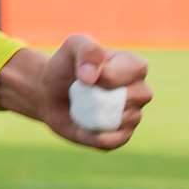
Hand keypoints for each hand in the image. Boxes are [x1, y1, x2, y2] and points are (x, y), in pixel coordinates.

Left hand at [0, 34, 151, 150]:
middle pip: (139, 96)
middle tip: (81, 92)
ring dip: (97, 115)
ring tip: (79, 107)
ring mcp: (132, 115)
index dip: (112, 74)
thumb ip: (87, 51)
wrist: (48, 93)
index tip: (85, 76)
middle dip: (106, 95)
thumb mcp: (72, 47)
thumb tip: (91, 78)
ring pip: (127, 120)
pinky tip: (80, 128)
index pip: (137, 69)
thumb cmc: (64, 66)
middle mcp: (139, 91)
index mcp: (133, 66)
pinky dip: (95, 136)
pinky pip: (115, 141)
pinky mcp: (120, 136)